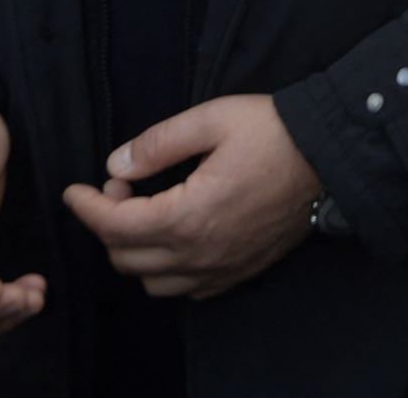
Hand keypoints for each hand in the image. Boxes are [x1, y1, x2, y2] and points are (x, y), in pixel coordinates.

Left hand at [63, 95, 319, 299]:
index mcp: (189, 216)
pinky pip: (187, 289)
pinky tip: (178, 237)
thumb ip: (159, 143)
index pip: (115, 226)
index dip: (87, 208)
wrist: (332, 153)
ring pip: (152, 281)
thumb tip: (115, 165)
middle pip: (127, 257)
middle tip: (123, 187)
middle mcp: (200, 253)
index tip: (75, 191)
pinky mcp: (240, 272)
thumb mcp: (214, 118)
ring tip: (148, 213)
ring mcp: (221, 268)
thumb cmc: (275, 130)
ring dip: (136, 251)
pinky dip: (168, 270)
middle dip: (110, 223)